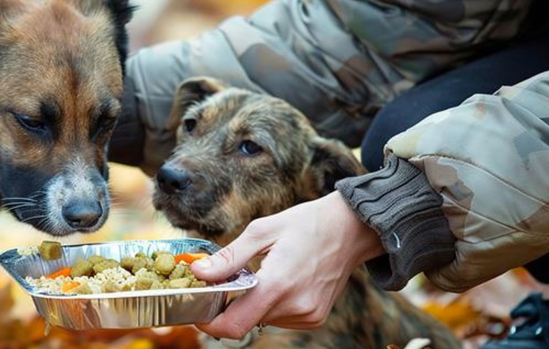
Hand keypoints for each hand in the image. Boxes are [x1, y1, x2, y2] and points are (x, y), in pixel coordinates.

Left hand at [190, 191, 383, 338]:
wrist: (351, 229)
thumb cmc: (306, 224)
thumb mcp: (262, 230)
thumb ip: (229, 257)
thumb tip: (199, 272)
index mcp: (278, 284)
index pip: (234, 325)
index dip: (209, 322)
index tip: (198, 307)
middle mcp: (294, 306)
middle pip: (245, 322)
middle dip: (229, 306)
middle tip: (227, 281)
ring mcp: (307, 315)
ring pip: (261, 320)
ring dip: (252, 303)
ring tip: (262, 274)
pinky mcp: (314, 318)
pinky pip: (279, 318)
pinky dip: (271, 304)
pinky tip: (281, 281)